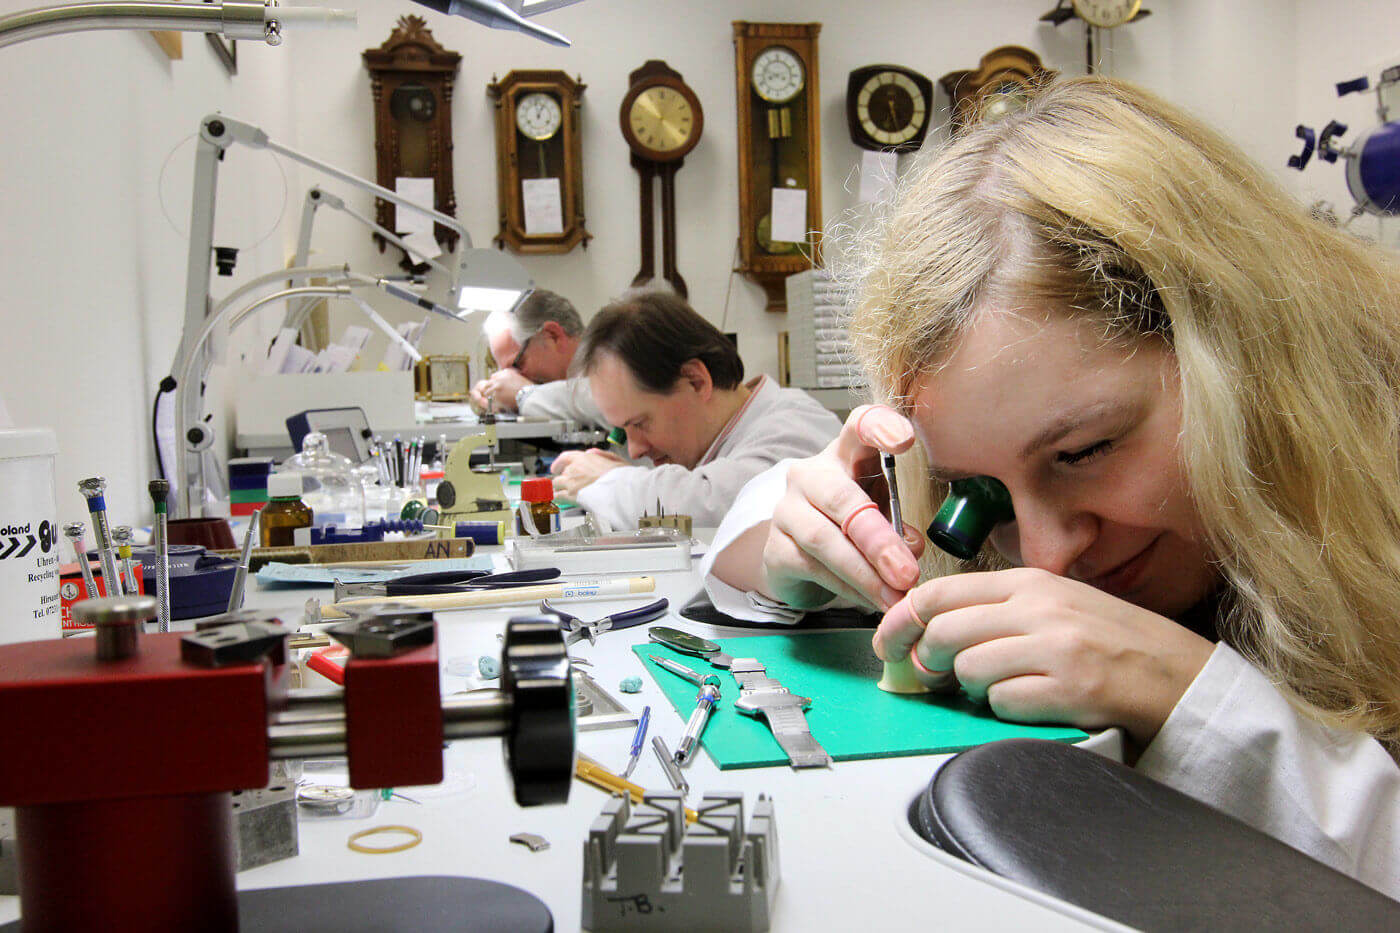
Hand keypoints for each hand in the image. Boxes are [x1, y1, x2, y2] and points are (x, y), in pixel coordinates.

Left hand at [471, 369, 532, 411]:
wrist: (529, 395)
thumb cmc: (527, 388)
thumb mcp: (518, 378)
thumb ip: (509, 379)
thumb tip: (505, 383)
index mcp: (505, 373)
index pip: (493, 376)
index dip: (494, 383)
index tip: (495, 387)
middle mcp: (499, 378)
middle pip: (488, 383)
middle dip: (489, 389)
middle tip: (489, 394)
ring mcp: (497, 387)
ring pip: (487, 392)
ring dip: (489, 396)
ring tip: (490, 401)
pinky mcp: (497, 395)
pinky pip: (491, 400)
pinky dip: (492, 403)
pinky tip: (496, 405)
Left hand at [550, 448, 624, 498]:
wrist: (618, 489)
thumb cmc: (620, 476)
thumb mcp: (614, 459)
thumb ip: (600, 454)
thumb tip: (590, 452)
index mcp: (585, 458)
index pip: (565, 457)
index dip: (558, 463)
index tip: (556, 467)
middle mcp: (575, 468)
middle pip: (561, 472)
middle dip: (563, 478)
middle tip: (567, 483)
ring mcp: (571, 482)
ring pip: (556, 484)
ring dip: (559, 487)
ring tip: (563, 492)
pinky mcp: (570, 495)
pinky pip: (557, 496)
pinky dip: (556, 497)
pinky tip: (559, 500)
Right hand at [761, 404, 923, 611]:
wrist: (799, 556)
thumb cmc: (849, 524)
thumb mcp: (881, 514)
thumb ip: (898, 525)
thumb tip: (911, 548)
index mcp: (844, 455)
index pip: (858, 426)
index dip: (879, 426)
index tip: (903, 440)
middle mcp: (809, 475)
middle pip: (840, 497)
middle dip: (877, 539)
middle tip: (906, 572)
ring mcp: (787, 510)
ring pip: (824, 540)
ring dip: (864, 573)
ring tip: (894, 596)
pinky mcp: (775, 547)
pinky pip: (812, 568)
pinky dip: (846, 588)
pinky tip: (869, 601)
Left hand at [875, 568, 1214, 744]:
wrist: (1183, 676)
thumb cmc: (1117, 643)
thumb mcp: (1057, 605)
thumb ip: (1000, 610)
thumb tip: (934, 627)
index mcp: (1031, 583)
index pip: (940, 592)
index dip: (900, 620)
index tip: (888, 642)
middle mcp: (1039, 608)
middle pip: (943, 630)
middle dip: (925, 659)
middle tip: (930, 675)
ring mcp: (1055, 647)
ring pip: (967, 667)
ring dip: (971, 687)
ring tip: (999, 688)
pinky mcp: (1070, 688)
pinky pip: (1003, 701)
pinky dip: (1005, 708)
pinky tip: (1031, 703)